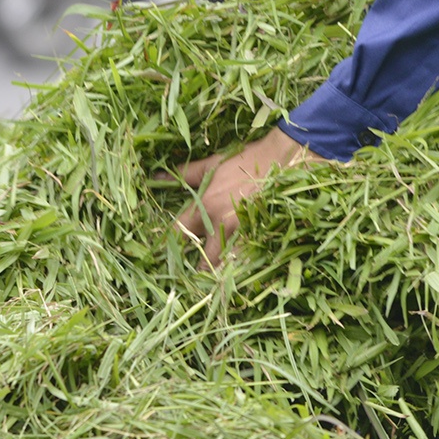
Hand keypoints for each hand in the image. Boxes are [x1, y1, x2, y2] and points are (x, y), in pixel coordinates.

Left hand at [166, 127, 314, 268]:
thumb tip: (157, 177)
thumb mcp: (212, 164)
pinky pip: (251, 260)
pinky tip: (242, 273)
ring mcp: (245, 232)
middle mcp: (223, 223)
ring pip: (229, 264)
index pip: (180, 232)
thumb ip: (185, 174)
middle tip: (196, 274)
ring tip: (218, 279)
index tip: (169, 254)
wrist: (281, 158)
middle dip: (201, 268)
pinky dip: (245, 267)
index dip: (172, 245)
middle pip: (205, 258)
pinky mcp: (264, 235)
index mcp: (206, 205)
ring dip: (223, 271)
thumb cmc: (244, 160)